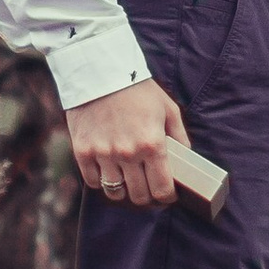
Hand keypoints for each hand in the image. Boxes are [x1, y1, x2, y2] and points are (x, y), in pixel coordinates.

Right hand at [66, 77, 188, 208]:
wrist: (100, 71)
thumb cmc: (138, 90)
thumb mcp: (168, 109)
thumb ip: (179, 137)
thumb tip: (185, 160)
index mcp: (152, 144)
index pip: (162, 189)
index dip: (167, 197)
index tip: (167, 194)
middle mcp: (128, 154)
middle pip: (139, 196)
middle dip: (147, 197)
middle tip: (148, 188)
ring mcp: (103, 154)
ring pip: (115, 193)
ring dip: (124, 191)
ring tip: (127, 182)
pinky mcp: (83, 151)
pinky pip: (93, 182)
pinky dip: (101, 181)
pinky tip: (108, 171)